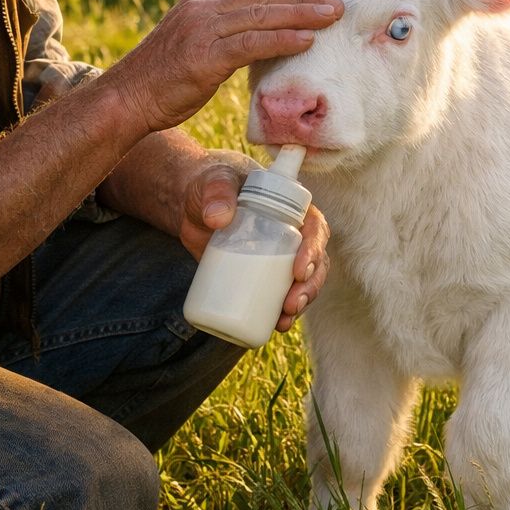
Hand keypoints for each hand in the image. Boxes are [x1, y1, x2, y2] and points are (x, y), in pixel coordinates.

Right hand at [115, 0, 341, 131]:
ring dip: (301, 14)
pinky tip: (306, 40)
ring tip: (332, 15)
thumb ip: (222, 40)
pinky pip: (250, 44)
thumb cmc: (161, 83)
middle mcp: (202, 9)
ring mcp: (201, 30)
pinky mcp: (203, 55)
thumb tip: (256, 44)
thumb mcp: (194, 50)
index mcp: (200, 3)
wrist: (125, 100)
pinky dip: (281, 40)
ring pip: (261, 16)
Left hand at [180, 149, 330, 331]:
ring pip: (303, 282)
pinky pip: (281, 294)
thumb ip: (216, 192)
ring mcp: (279, 256)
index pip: (315, 228)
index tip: (298, 270)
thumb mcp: (213, 183)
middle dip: (310, 286)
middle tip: (291, 304)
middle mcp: (293, 233)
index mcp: (292, 207)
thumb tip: (218, 218)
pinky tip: (276, 326)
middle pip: (315, 262)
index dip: (314, 249)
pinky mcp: (262, 273)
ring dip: (302, 303)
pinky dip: (282, 312)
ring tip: (284, 319)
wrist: (194, 206)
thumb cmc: (210, 186)